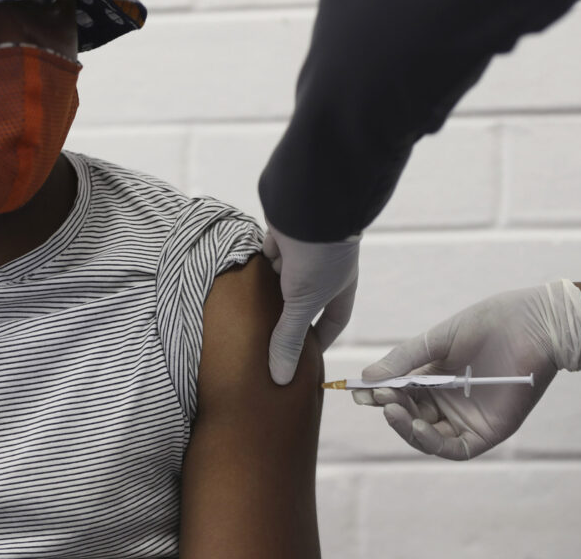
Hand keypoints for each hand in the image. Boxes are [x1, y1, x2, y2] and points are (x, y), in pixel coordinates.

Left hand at [263, 217, 360, 384]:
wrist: (308, 202)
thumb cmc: (320, 256)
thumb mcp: (303, 304)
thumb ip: (289, 338)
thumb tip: (280, 379)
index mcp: (340, 286)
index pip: (333, 320)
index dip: (321, 340)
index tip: (306, 359)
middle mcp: (323, 269)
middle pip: (304, 301)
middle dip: (288, 318)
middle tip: (268, 342)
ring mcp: (302, 251)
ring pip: (282, 278)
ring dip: (268, 292)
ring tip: (247, 318)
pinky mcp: (280, 234)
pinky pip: (266, 255)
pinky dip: (257, 266)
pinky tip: (240, 282)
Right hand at [354, 280, 580, 459]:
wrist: (537, 323)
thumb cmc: (492, 323)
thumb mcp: (438, 339)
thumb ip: (404, 360)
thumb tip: (367, 379)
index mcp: (436, 377)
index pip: (400, 393)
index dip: (379, 394)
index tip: (359, 391)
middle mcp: (449, 401)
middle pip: (410, 416)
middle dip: (390, 407)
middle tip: (378, 395)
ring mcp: (468, 418)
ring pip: (427, 436)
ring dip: (405, 427)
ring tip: (391, 408)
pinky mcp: (488, 432)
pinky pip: (454, 448)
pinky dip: (431, 441)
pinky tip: (416, 425)